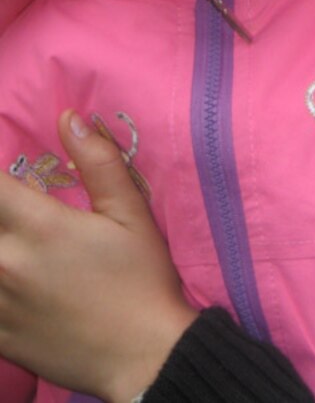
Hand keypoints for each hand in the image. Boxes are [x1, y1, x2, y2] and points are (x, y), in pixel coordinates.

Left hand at [0, 110, 197, 402]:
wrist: (143, 356)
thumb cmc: (142, 278)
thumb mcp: (131, 214)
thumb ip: (98, 162)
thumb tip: (69, 117)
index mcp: (40, 227)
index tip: (8, 171)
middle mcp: (6, 263)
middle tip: (16, 211)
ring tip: (14, 243)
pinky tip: (11, 276)